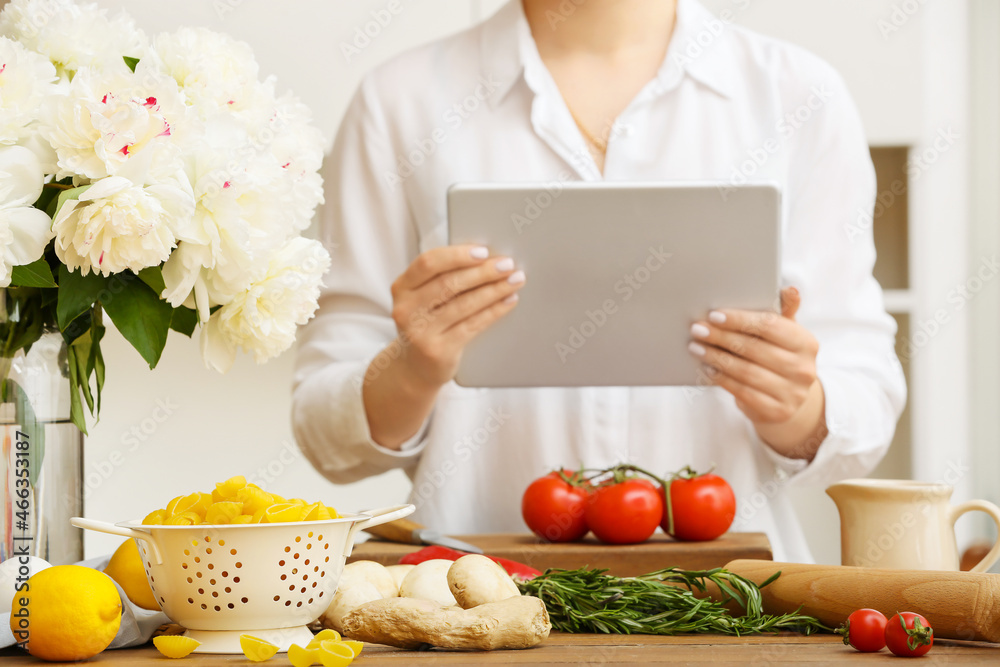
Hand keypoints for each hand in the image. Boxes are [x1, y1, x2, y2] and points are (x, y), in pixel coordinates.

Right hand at [389, 244, 524, 389]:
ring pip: (464, 304)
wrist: (415, 367)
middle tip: (507, 265)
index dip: (457, 255)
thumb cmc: (426, 324)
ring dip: (494, 290)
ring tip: (514, 280)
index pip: (428, 263)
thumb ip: (442, 278)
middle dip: (483, 272)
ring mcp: (420, 332)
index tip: (483, 251)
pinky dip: (494, 310)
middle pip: (449, 283)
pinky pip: (472, 325)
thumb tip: (485, 258)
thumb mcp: (422, 298)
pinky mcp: (438, 350)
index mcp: (401, 288)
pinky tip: (508, 301)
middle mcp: (406, 309)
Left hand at [688, 287, 826, 458]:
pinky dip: (721, 378)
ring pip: (745, 371)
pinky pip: (742, 391)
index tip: (714, 315)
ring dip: (716, 357)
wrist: (789, 400)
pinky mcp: (777, 411)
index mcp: (806, 343)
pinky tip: (707, 367)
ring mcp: (792, 392)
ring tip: (696, 347)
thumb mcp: (785, 334)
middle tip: (697, 329)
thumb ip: (783, 312)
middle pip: (754, 348)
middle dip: (721, 337)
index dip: (740, 319)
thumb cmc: (780, 357)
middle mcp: (803, 368)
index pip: (770, 326)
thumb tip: (789, 289)